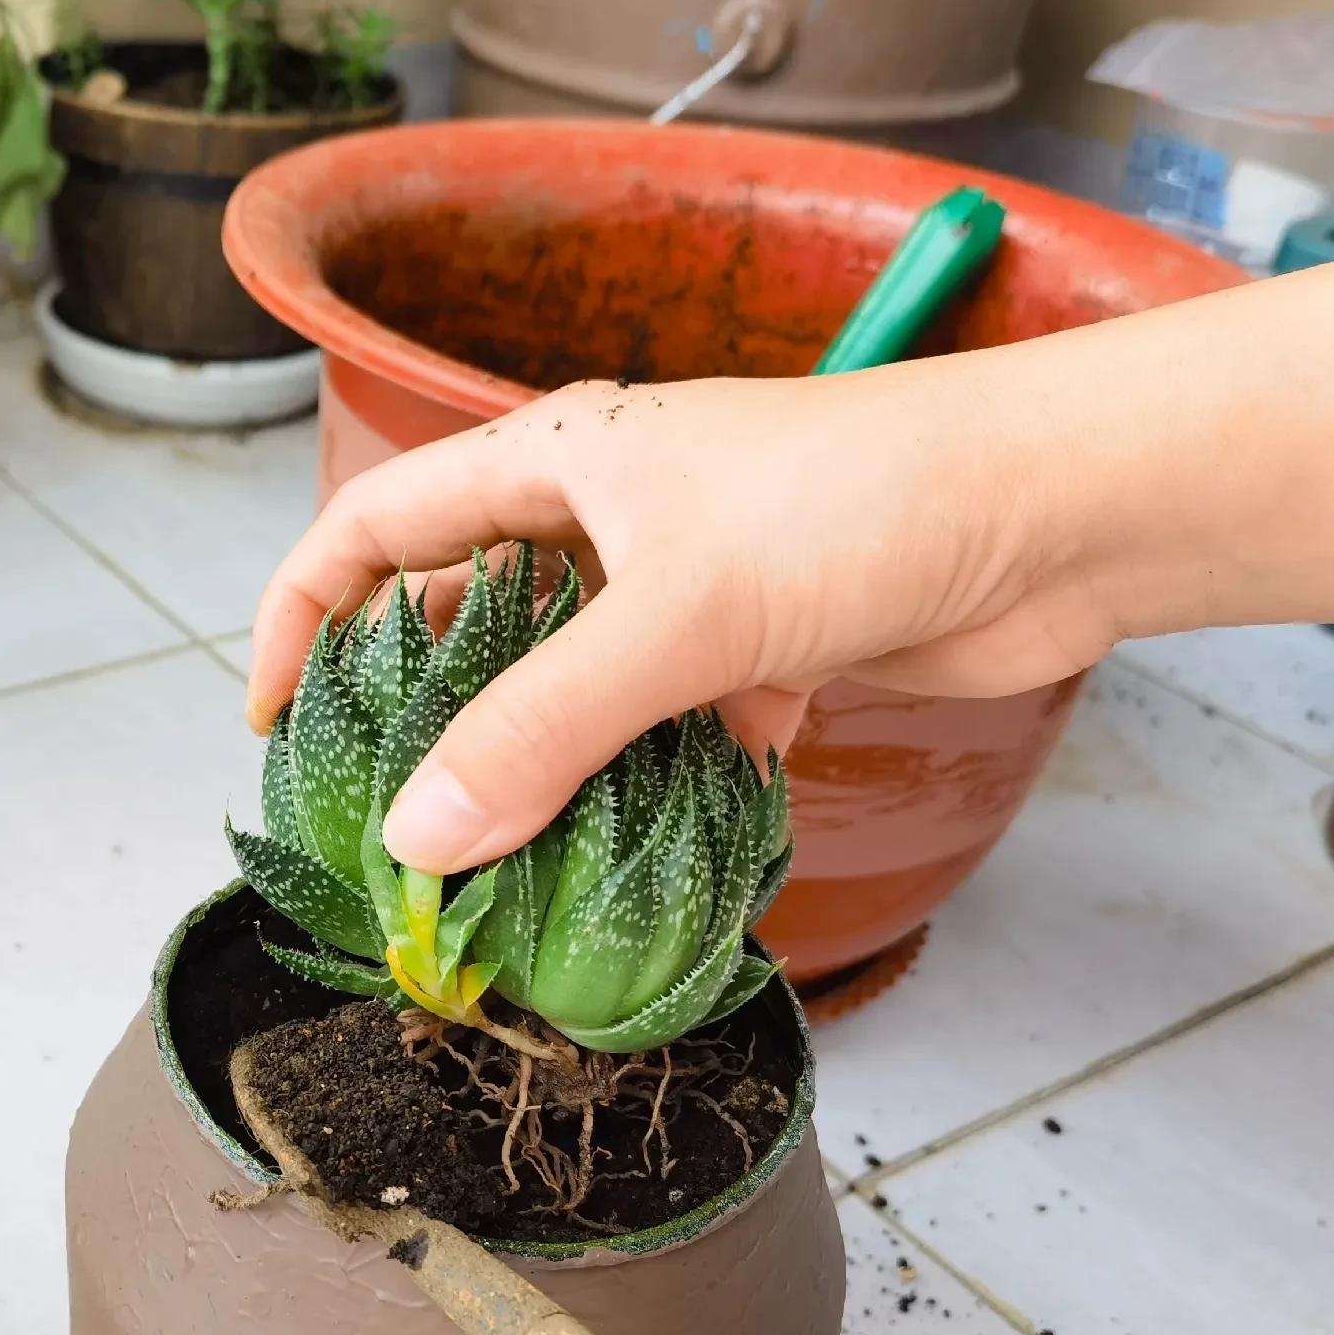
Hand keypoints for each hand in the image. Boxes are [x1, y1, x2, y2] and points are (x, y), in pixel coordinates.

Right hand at [248, 363, 1130, 875]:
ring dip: (532, 774)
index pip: (374, 529)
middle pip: (463, 621)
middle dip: (420, 720)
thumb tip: (420, 842)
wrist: (1060, 510)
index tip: (273, 720)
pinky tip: (624, 865)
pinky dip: (636, 795)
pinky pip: (657, 735)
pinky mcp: (754, 654)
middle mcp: (600, 520)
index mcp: (551, 461)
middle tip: (388, 829)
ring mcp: (678, 590)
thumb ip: (542, 728)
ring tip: (492, 873)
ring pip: (563, 690)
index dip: (301, 615)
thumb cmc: (859, 502)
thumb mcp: (674, 613)